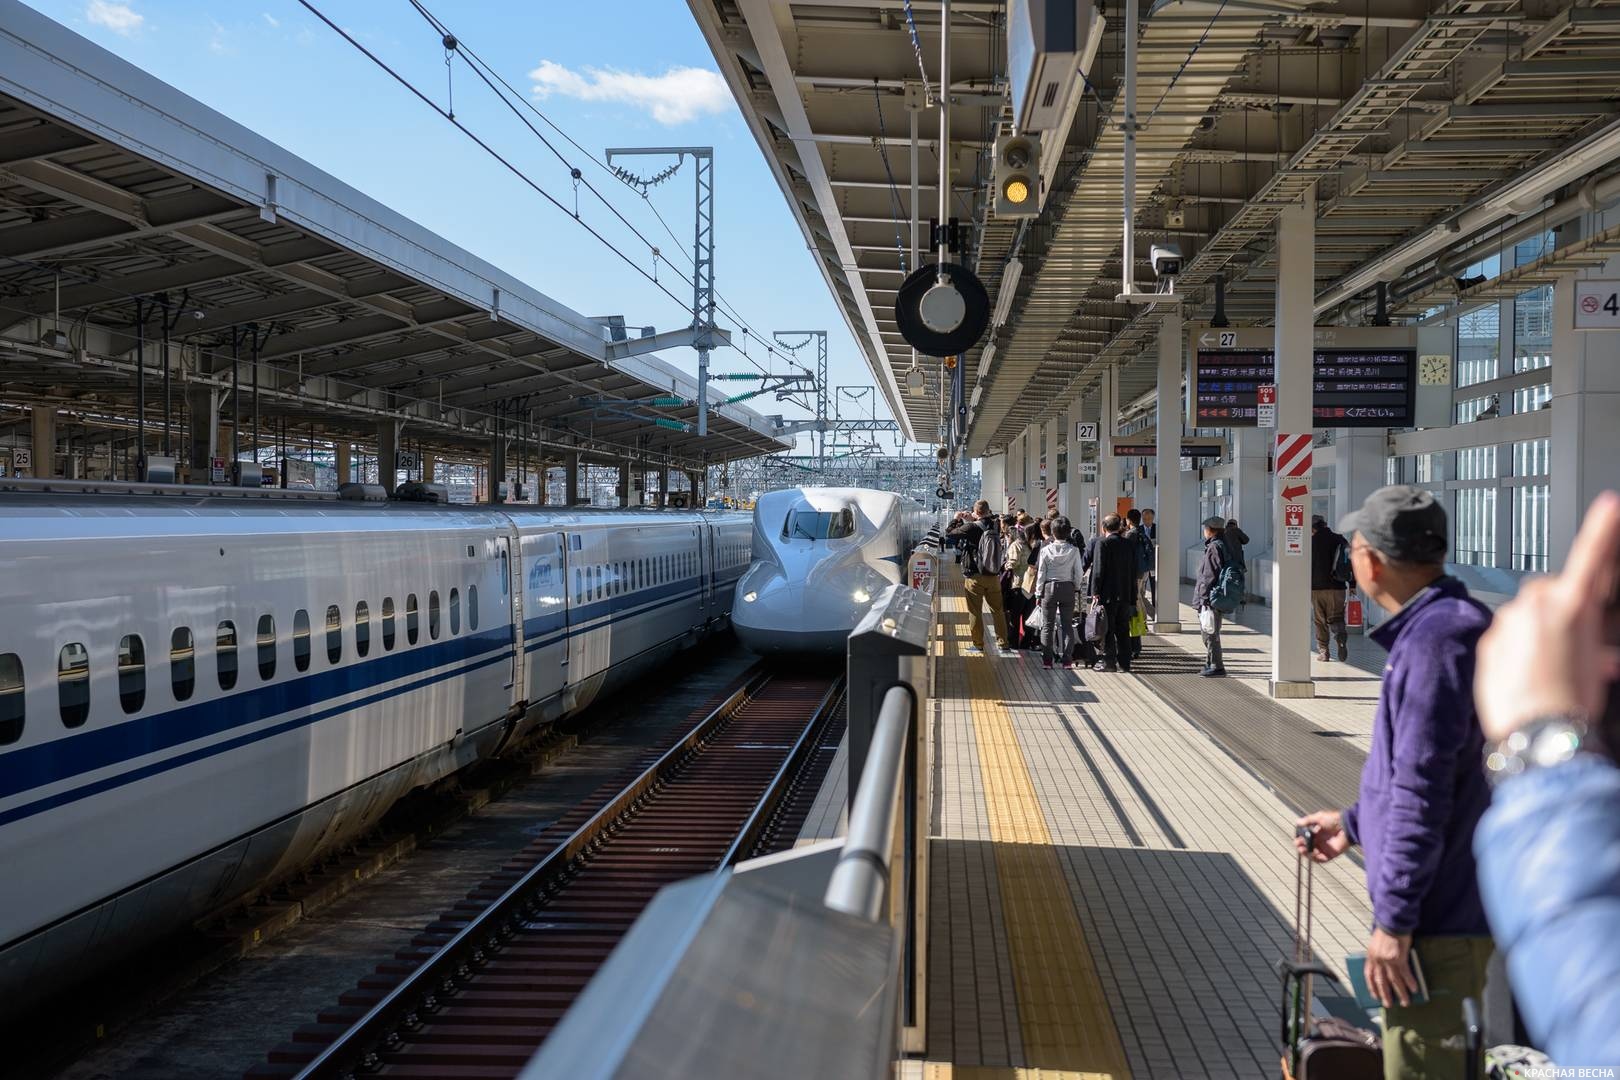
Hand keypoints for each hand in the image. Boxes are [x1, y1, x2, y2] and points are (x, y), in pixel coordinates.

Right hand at [1293, 810, 1348, 861]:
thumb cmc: (1335, 819)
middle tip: (1298, 844)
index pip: (1306, 838)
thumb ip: (1308, 820)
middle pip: (1308, 847)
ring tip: (1302, 849)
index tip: (1297, 838)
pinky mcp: (1331, 854)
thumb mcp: (1319, 817)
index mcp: (1317, 832)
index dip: (1300, 839)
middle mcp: (1321, 841)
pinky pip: (1321, 860)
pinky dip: (1315, 859)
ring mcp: (1326, 848)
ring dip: (1306, 853)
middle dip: (1301, 846)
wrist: (1347, 826)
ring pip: (1313, 854)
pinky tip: (1311, 854)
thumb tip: (1297, 822)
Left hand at [1365, 927, 1416, 1007]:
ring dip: (1400, 993)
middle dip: (1385, 995)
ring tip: (1405, 1002)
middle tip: (1388, 1005)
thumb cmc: (1386, 932)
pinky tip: (1414, 989)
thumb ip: (1377, 955)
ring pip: (1394, 981)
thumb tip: (1381, 966)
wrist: (1392, 922)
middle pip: (1381, 982)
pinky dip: (1410, 982)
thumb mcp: (1375, 944)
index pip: (1368, 975)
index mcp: (1370, 956)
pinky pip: (1405, 974)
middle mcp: (1377, 960)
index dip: (1371, 987)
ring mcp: (1388, 960)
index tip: (1374, 996)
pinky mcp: (1400, 958)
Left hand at [1475, 491, 1619, 740]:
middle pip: (1549, 591)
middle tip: (1578, 643)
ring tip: (1556, 668)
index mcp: (1570, 607)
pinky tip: (1532, 675)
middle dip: (1562, 609)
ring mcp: (1508, 624)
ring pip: (1526, 615)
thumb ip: (1589, 636)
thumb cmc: (1573, 702)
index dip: (1602, 530)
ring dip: (1540, 632)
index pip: (1590, 559)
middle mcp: (1535, 608)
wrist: (1537, 733)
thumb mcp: (1595, 662)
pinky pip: (1507, 636)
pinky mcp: (1488, 643)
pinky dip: (1519, 648)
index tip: (1610, 503)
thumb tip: (1592, 640)